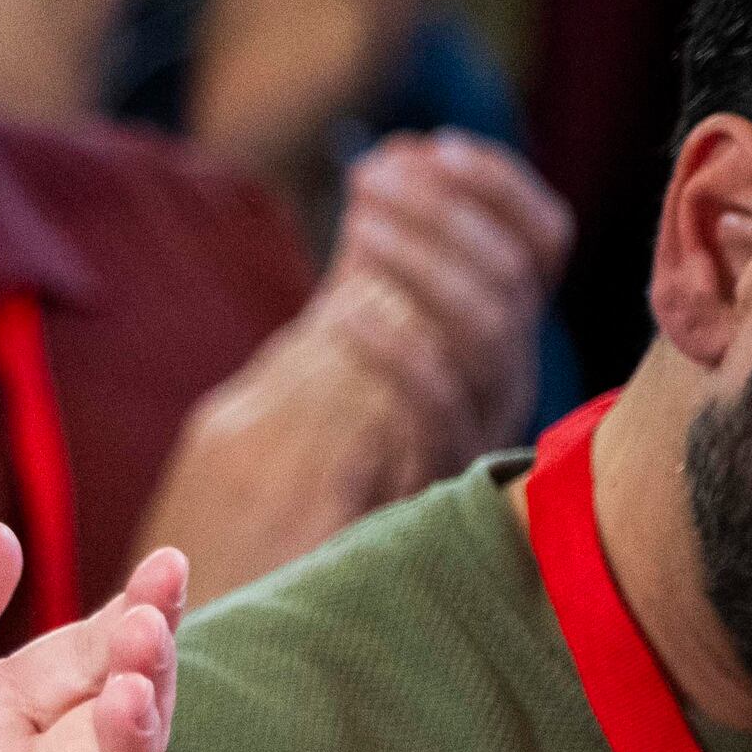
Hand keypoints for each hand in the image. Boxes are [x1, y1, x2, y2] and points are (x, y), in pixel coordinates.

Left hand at [132, 130, 567, 607]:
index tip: (425, 147)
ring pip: (487, 331)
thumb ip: (361, 282)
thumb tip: (390, 174)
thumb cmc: (251, 487)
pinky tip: (341, 305)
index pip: (533, 248)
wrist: (218, 604)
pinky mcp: (413, 496)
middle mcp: (487, 396)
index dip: (493, 190)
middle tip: (382, 173)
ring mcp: (458, 446)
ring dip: (430, 255)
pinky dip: (394, 344)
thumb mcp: (309, 365)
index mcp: (474, 349)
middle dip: (453, 211)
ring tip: (365, 207)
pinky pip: (435, 405)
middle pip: (513, 281)